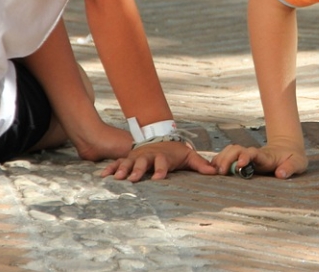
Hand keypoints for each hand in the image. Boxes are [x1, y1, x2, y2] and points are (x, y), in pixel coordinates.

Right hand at [99, 141, 216, 181]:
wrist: (162, 140)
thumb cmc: (176, 152)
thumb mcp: (188, 156)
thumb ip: (200, 164)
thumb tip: (216, 171)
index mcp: (163, 156)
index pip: (162, 163)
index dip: (160, 170)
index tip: (158, 179)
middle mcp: (148, 156)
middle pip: (142, 162)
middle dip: (137, 170)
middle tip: (133, 179)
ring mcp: (137, 157)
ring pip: (128, 162)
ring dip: (122, 169)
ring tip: (117, 178)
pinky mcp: (129, 159)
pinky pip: (118, 163)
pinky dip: (111, 168)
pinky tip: (103, 176)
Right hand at [211, 142, 307, 179]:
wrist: (287, 148)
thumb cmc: (293, 158)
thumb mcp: (298, 163)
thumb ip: (290, 168)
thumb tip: (280, 174)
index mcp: (266, 156)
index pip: (253, 153)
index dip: (246, 156)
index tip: (241, 164)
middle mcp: (253, 154)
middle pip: (236, 150)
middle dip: (227, 158)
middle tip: (221, 171)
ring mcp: (246, 156)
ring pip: (229, 151)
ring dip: (221, 159)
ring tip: (214, 171)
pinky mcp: (242, 160)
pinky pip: (227, 157)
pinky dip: (218, 161)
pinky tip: (210, 169)